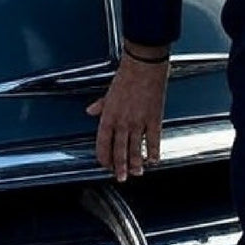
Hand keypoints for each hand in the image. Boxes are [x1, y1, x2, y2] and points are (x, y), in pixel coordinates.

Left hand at [87, 50, 168, 180]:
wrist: (144, 67)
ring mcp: (139, 122)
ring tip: (137, 173)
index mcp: (108, 115)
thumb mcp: (108, 92)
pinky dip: (153, 152)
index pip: (103, 142)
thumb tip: (90, 111)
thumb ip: (100, 105)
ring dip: (136, 163)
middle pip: (119, 149)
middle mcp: (122, 121)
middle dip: (120, 166)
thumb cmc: (126, 76)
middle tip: (121, 178)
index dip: (104, 156)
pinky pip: (154, 140)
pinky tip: (153, 160)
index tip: (105, 165)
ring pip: (136, 148)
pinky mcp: (154, 119)